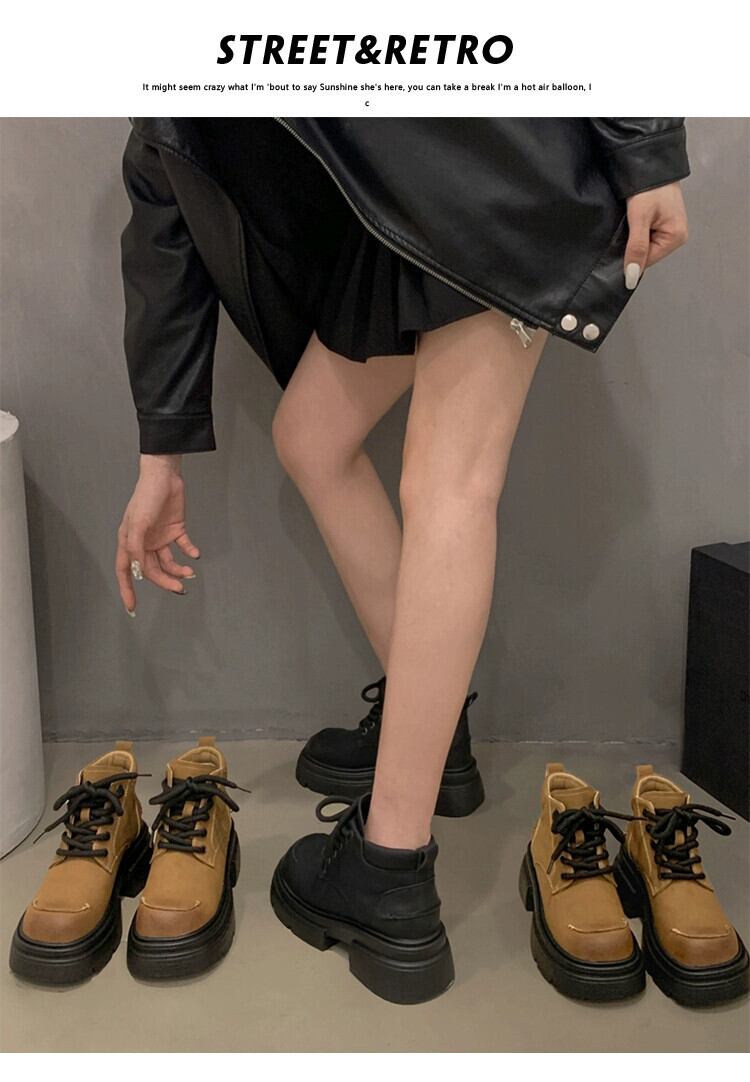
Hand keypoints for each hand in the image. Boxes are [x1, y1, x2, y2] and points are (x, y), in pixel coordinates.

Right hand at [116, 454, 199, 615]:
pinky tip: (195, 554)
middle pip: (153, 570)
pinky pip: (183, 546)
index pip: (126, 571)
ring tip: (190, 573)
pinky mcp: (175, 529)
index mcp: (129, 542)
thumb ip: (136, 548)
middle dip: (165, 581)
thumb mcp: (137, 523)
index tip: (132, 607)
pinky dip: (190, 552)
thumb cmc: (146, 496)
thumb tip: (139, 570)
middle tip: (180, 589)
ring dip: (179, 570)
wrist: (165, 476)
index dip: (127, 590)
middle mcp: (144, 542)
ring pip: (169, 562)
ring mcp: (160, 537)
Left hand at [623, 181, 688, 288]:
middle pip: (646, 254)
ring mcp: (669, 228)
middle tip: (625, 228)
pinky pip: (644, 234)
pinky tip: (631, 220)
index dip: (630, 258)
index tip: (618, 246)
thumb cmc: (649, 187)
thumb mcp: (640, 220)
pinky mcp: (661, 221)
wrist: (650, 162)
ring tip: (629, 222)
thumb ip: (636, 248)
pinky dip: (635, 229)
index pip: (646, 262)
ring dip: (633, 237)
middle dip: (632, 246)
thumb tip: (632, 277)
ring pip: (643, 244)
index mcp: (676, 238)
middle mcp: (676, 235)